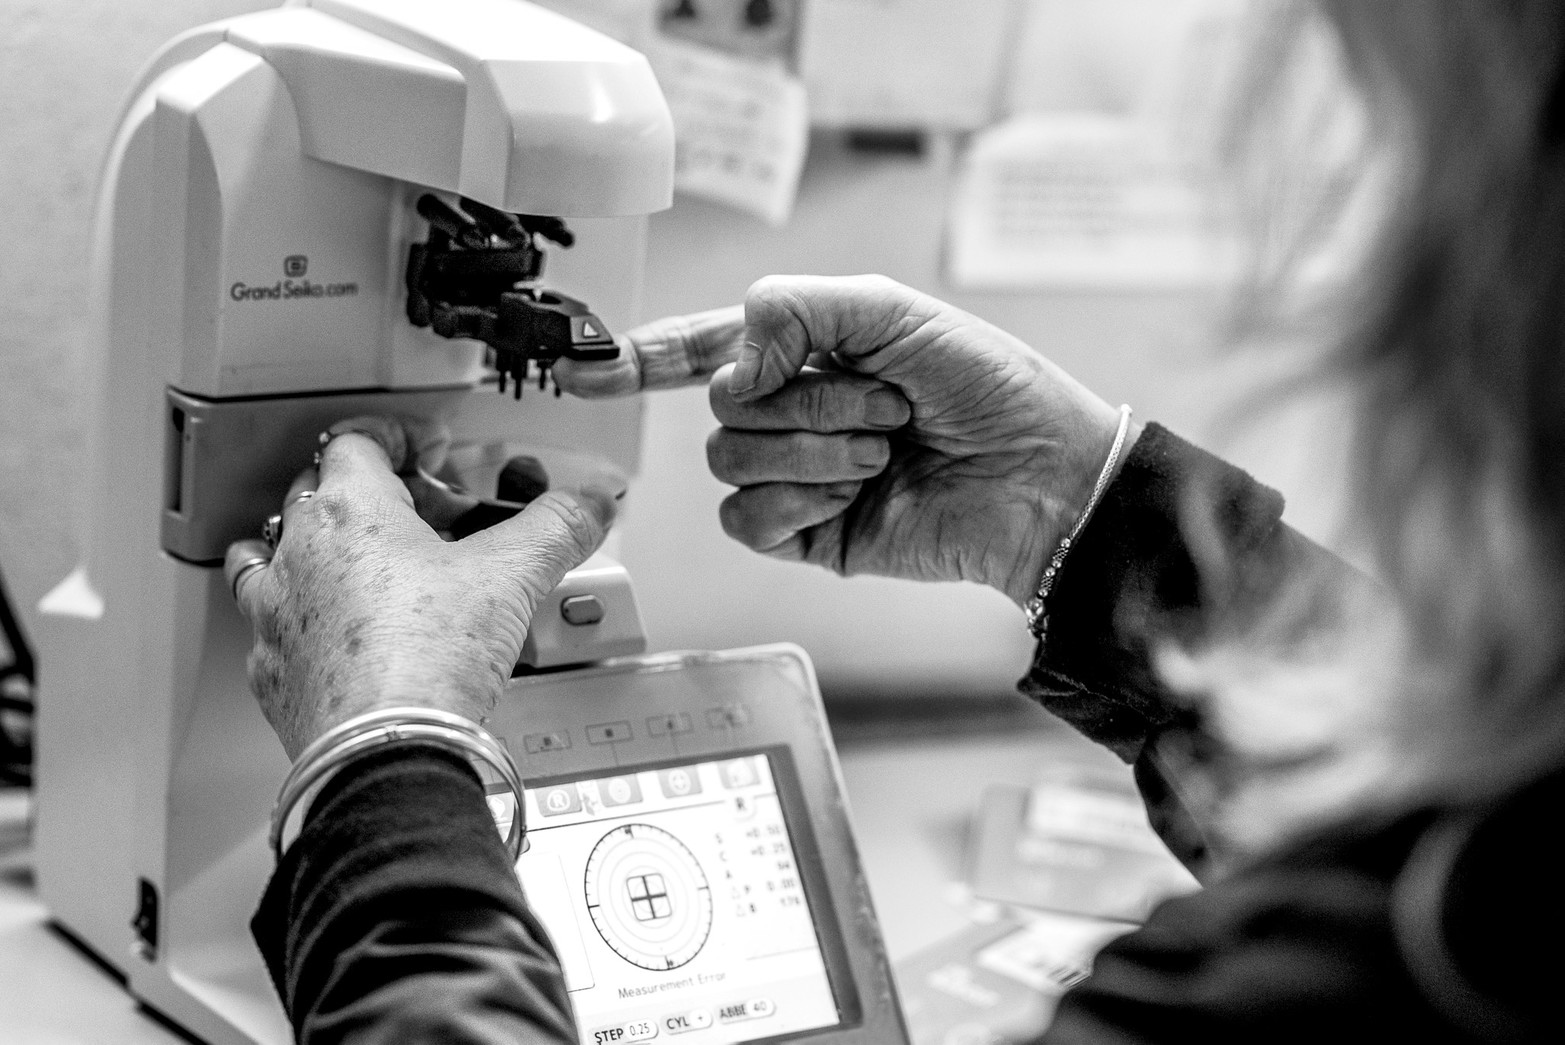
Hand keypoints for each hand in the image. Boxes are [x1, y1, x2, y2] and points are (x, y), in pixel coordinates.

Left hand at [224, 416, 615, 759]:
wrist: (387, 751)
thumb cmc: (431, 659)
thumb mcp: (514, 576)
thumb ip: (557, 527)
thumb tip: (591, 504)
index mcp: (352, 511)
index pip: (356, 440)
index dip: (396, 435)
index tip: (424, 447)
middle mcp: (300, 553)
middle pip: (315, 490)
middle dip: (366, 492)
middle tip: (415, 511)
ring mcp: (277, 613)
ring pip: (268, 553)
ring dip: (306, 545)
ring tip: (346, 557)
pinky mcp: (273, 671)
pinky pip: (269, 625)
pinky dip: (298, 617)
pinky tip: (331, 632)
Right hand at [556, 275, 1135, 606]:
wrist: (1044, 479)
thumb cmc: (991, 387)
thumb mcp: (893, 309)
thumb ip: (793, 306)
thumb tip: (730, 367)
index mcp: (811, 351)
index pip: (709, 349)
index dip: (649, 356)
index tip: (591, 370)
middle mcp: (796, 413)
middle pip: (723, 404)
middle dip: (806, 399)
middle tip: (888, 406)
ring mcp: (799, 476)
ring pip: (732, 460)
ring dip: (815, 449)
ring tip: (886, 451)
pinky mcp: (809, 536)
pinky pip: (747, 519)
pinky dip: (797, 501)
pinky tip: (852, 496)